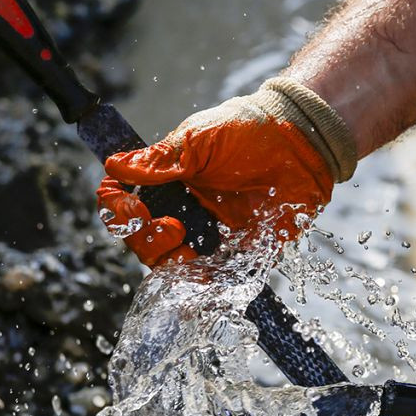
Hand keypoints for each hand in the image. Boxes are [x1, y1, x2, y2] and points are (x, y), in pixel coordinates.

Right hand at [96, 78, 355, 266]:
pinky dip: (205, 286)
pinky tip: (206, 278)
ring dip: (172, 266)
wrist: (301, 141)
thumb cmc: (249, 130)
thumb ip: (159, 160)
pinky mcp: (241, 251)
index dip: (118, 212)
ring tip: (189, 252)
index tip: (137, 212)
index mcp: (168, 183)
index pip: (125, 204)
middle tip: (173, 228)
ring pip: (173, 267)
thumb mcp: (198, 139)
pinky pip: (216, 279)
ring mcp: (211, 233)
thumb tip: (114, 167)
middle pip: (144, 242)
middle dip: (147, 243)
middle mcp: (185, 210)